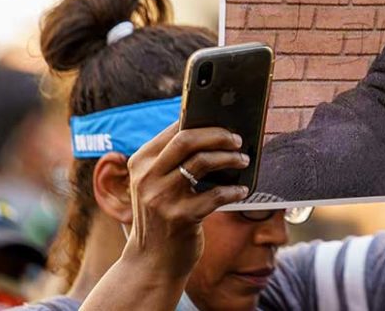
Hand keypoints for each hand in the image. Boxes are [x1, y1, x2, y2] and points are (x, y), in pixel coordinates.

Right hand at [122, 122, 250, 278]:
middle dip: (218, 135)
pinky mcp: (180, 218)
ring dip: (230, 158)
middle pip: (186, 140)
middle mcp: (147, 178)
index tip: (224, 122)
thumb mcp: (156, 185)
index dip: (203, 122)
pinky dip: (233, 191)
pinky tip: (242, 191)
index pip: (174, 130)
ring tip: (243, 160)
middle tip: (237, 140)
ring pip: (202, 162)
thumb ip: (173, 160)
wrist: (151, 262)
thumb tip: (213, 131)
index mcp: (140, 162)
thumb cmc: (162, 216)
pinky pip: (215, 195)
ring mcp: (162, 198)